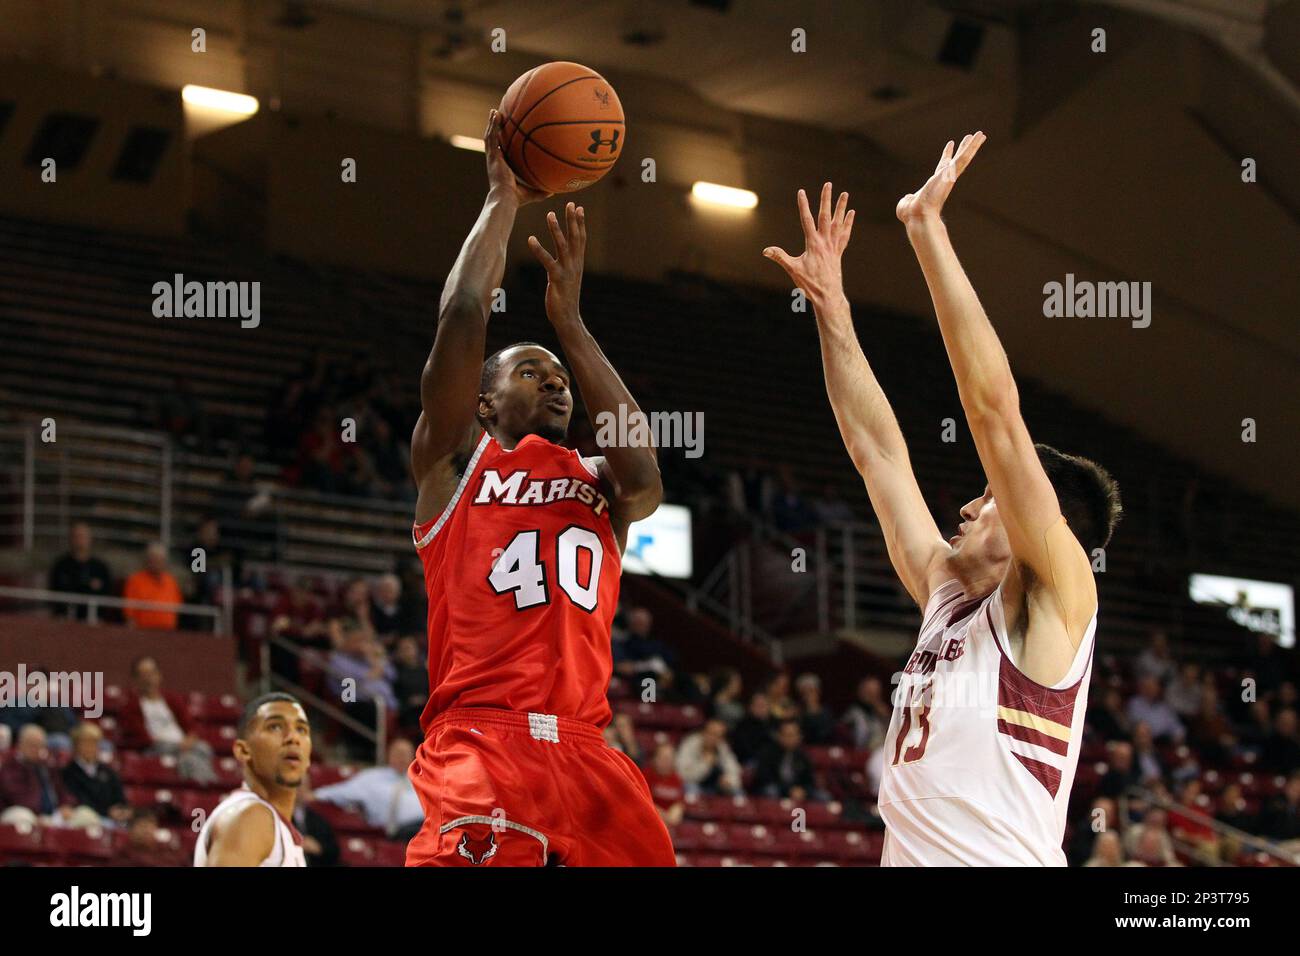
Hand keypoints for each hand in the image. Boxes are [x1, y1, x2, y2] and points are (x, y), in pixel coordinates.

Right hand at [484, 110, 549, 205]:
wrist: (505, 198)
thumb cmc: (516, 199)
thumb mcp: (532, 193)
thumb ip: (542, 191)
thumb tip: (555, 191)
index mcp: (502, 168)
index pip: (501, 153)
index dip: (501, 143)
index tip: (505, 135)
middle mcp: (495, 161)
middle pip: (494, 141)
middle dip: (495, 129)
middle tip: (498, 118)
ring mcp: (493, 158)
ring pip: (490, 136)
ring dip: (492, 124)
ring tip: (495, 112)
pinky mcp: (493, 155)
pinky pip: (492, 137)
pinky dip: (493, 125)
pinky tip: (496, 115)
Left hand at [527, 202, 585, 326]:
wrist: (568, 318)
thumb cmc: (565, 299)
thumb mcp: (568, 278)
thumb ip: (566, 265)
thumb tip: (563, 257)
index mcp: (577, 263)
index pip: (581, 239)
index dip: (580, 222)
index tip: (579, 207)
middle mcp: (575, 264)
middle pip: (575, 238)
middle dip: (573, 220)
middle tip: (571, 203)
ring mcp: (567, 271)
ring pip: (562, 246)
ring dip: (556, 229)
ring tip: (550, 214)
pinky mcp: (557, 278)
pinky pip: (547, 261)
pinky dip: (539, 249)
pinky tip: (531, 239)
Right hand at [762, 182, 854, 304]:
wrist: (828, 296)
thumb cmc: (810, 284)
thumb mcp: (793, 270)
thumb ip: (780, 257)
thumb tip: (765, 251)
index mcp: (813, 244)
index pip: (807, 220)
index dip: (803, 205)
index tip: (801, 192)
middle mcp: (825, 242)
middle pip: (826, 216)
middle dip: (826, 199)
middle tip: (828, 184)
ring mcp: (834, 246)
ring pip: (838, 222)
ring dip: (841, 207)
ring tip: (845, 193)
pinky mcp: (838, 252)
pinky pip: (844, 234)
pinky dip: (848, 223)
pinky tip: (851, 213)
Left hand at [895, 132, 984, 225]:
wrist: (918, 216)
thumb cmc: (912, 214)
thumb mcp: (908, 203)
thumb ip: (909, 199)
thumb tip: (907, 199)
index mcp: (935, 183)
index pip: (942, 165)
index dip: (946, 154)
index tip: (950, 143)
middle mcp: (945, 179)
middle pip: (957, 160)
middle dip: (963, 148)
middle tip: (971, 137)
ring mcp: (949, 176)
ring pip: (964, 158)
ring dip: (973, 146)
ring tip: (981, 134)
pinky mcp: (951, 173)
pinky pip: (963, 158)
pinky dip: (971, 147)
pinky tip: (978, 137)